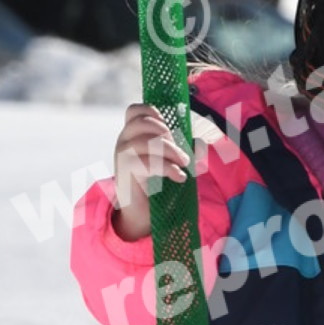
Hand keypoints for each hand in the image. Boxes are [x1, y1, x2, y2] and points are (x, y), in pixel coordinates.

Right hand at [112, 102, 190, 240]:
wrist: (141, 213)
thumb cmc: (154, 184)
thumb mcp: (170, 162)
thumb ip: (184, 150)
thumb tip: (200, 143)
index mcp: (131, 135)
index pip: (134, 111)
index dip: (151, 112)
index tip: (167, 127)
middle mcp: (124, 142)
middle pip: (144, 123)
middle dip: (167, 135)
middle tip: (179, 152)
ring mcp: (123, 156)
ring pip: (148, 142)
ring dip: (172, 151)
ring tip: (184, 163)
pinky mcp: (126, 171)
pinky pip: (149, 163)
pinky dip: (169, 168)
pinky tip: (179, 177)